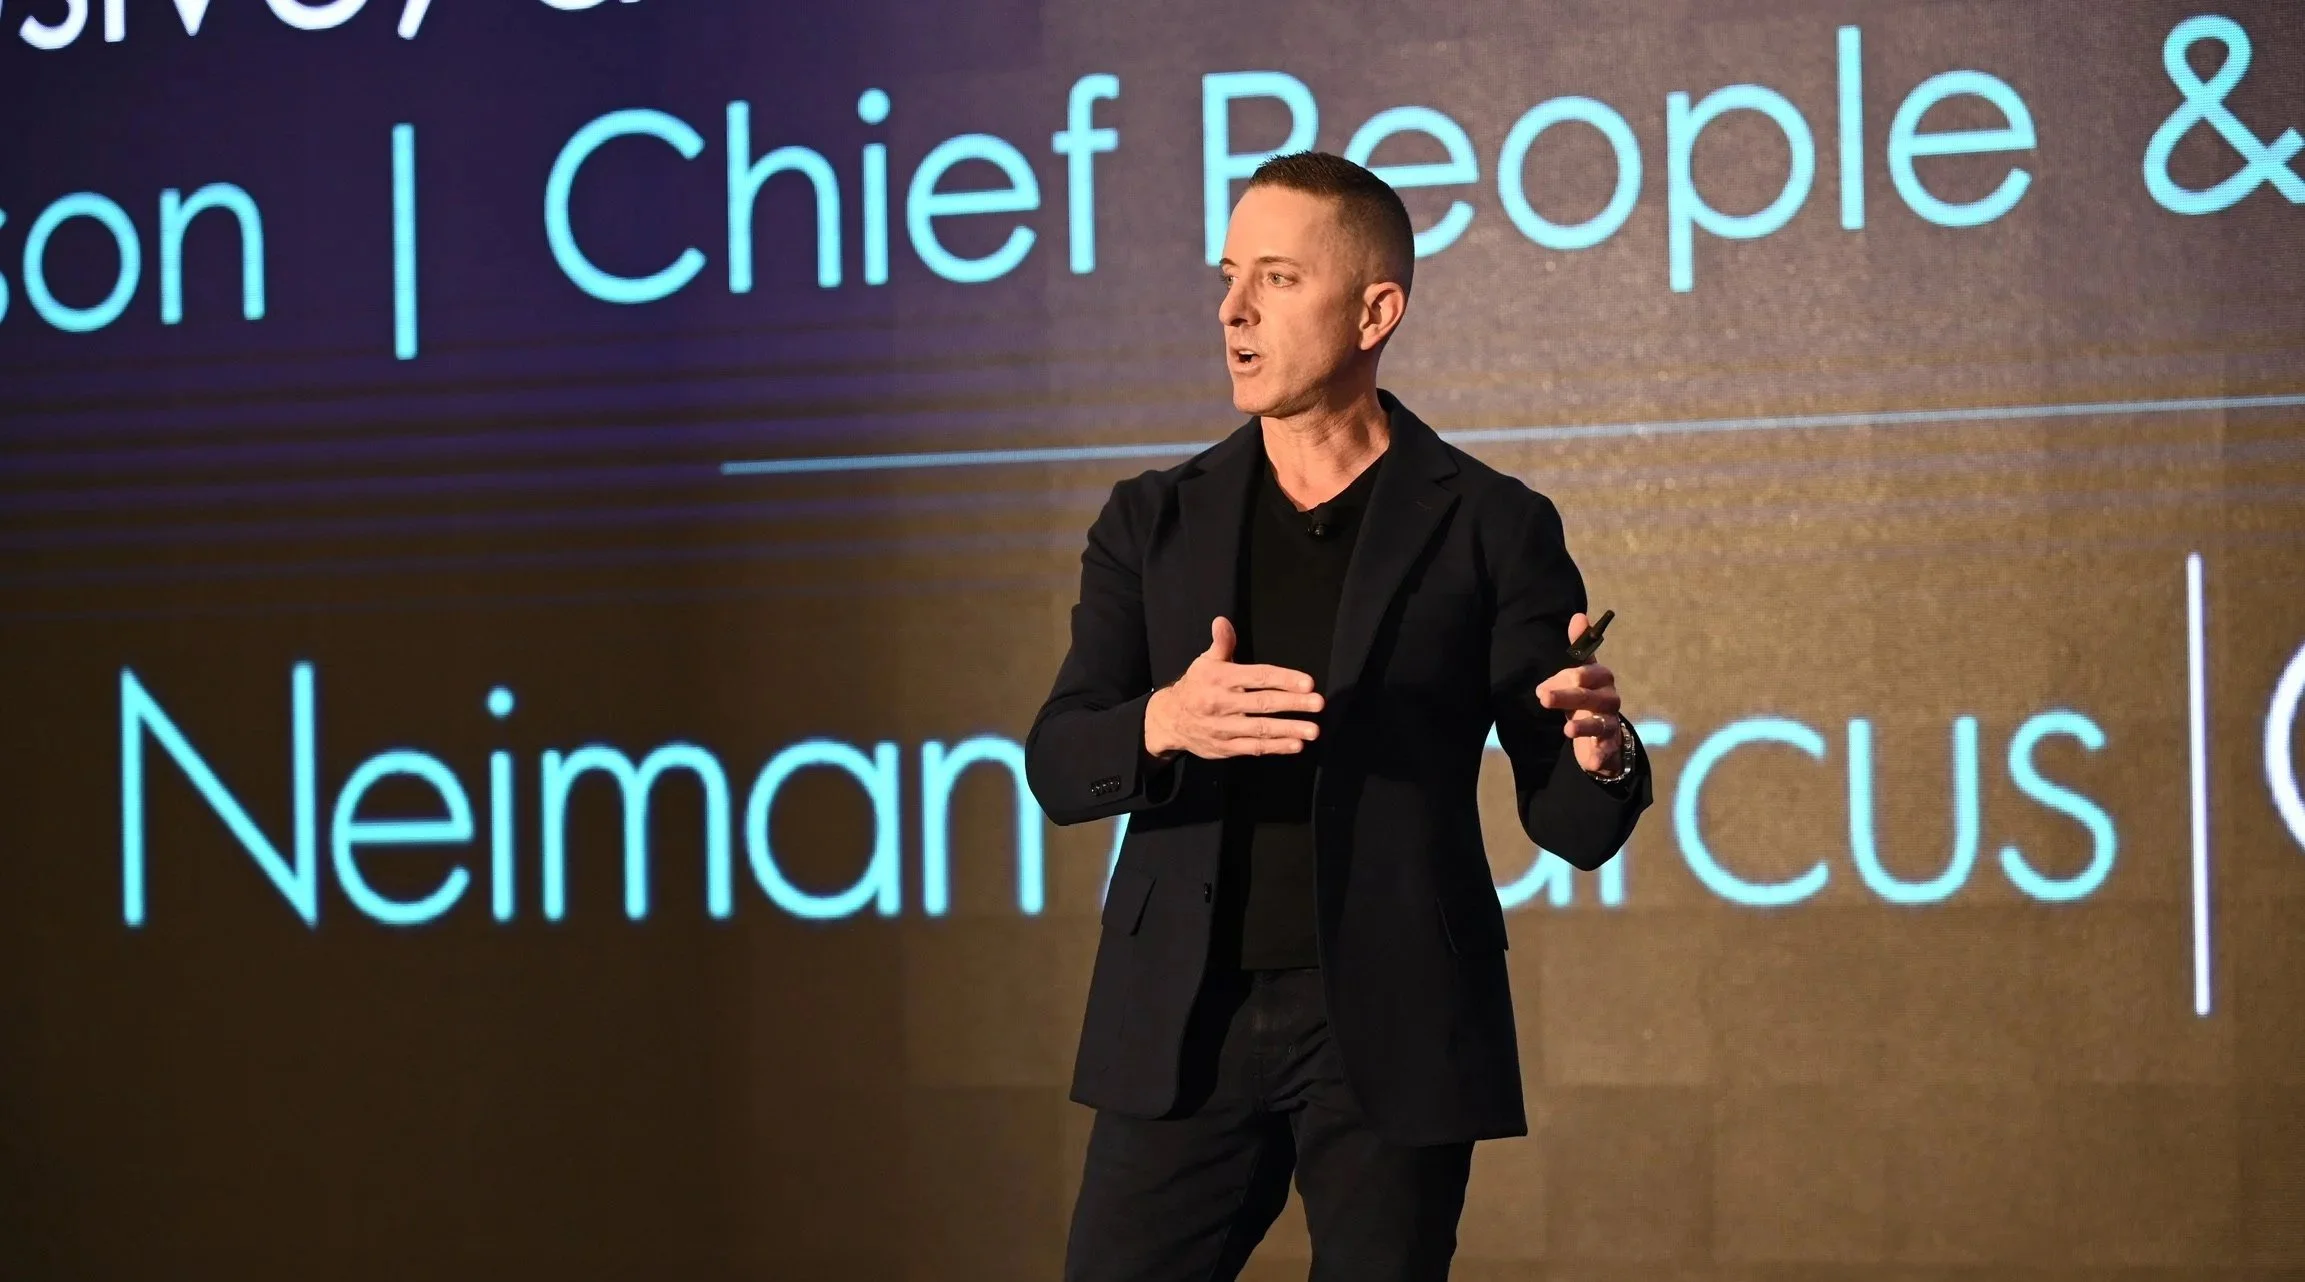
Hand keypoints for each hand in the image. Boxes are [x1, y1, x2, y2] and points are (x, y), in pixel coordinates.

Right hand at [1144, 617, 1324, 757]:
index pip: (1257, 677)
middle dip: (1293, 703)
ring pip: (1260, 729)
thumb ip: (1221, 643)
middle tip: (1318, 703)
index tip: (1307, 682)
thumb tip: (1222, 621)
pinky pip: (1253, 748)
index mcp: (1220, 679)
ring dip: (1289, 729)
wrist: (1168, 720)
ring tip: (1313, 730)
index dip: (1283, 679)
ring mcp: (1224, 728)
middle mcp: (1222, 703)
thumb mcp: (1204, 662)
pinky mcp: (1225, 747)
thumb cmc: (1195, 686)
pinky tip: (1296, 745)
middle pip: (1262, 703)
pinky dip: (1275, 747)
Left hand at [1535, 612, 1624, 775]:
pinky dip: (1601, 756)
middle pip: (1590, 696)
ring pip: (1600, 723)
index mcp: (1601, 678)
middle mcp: (1609, 699)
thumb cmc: (1586, 696)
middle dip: (1567, 697)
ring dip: (1585, 726)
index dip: (1568, 677)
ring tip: (1567, 731)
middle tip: (1542, 698)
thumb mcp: (1580, 672)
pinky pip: (1608, 750)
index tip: (1544, 687)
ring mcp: (1611, 722)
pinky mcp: (1610, 745)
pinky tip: (1591, 762)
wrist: (1602, 733)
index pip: (1588, 673)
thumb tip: (1579, 615)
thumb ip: (1580, 647)